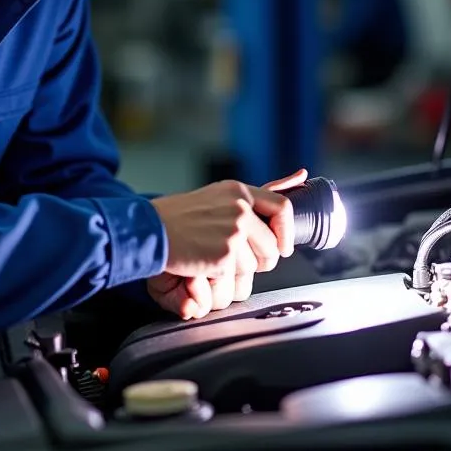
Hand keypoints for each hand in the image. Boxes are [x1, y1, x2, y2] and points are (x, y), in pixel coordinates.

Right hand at [148, 169, 306, 318]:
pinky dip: (221, 275)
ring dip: (238, 269)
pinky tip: (203, 263)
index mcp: (238, 191)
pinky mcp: (224, 253)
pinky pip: (237, 275)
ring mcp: (233, 229)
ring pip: (256, 264)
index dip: (285, 232)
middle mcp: (240, 207)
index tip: (280, 247)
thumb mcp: (218, 196)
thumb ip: (256, 194)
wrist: (148, 228)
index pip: (282, 207)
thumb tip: (302, 174)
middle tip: (234, 258)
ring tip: (211, 257)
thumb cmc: (178, 217)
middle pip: (273, 246)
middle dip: (260, 260)